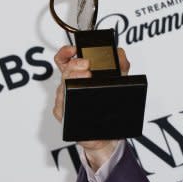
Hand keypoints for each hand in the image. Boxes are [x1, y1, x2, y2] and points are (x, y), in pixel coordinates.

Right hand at [52, 45, 130, 169]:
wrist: (109, 132)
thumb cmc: (109, 105)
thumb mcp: (119, 81)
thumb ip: (121, 64)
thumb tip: (118, 53)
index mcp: (78, 75)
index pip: (65, 60)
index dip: (66, 52)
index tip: (73, 50)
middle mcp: (69, 86)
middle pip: (64, 72)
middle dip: (74, 65)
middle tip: (86, 65)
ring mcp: (65, 100)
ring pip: (61, 88)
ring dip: (72, 81)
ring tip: (85, 77)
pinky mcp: (64, 115)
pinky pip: (62, 107)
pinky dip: (69, 102)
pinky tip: (78, 100)